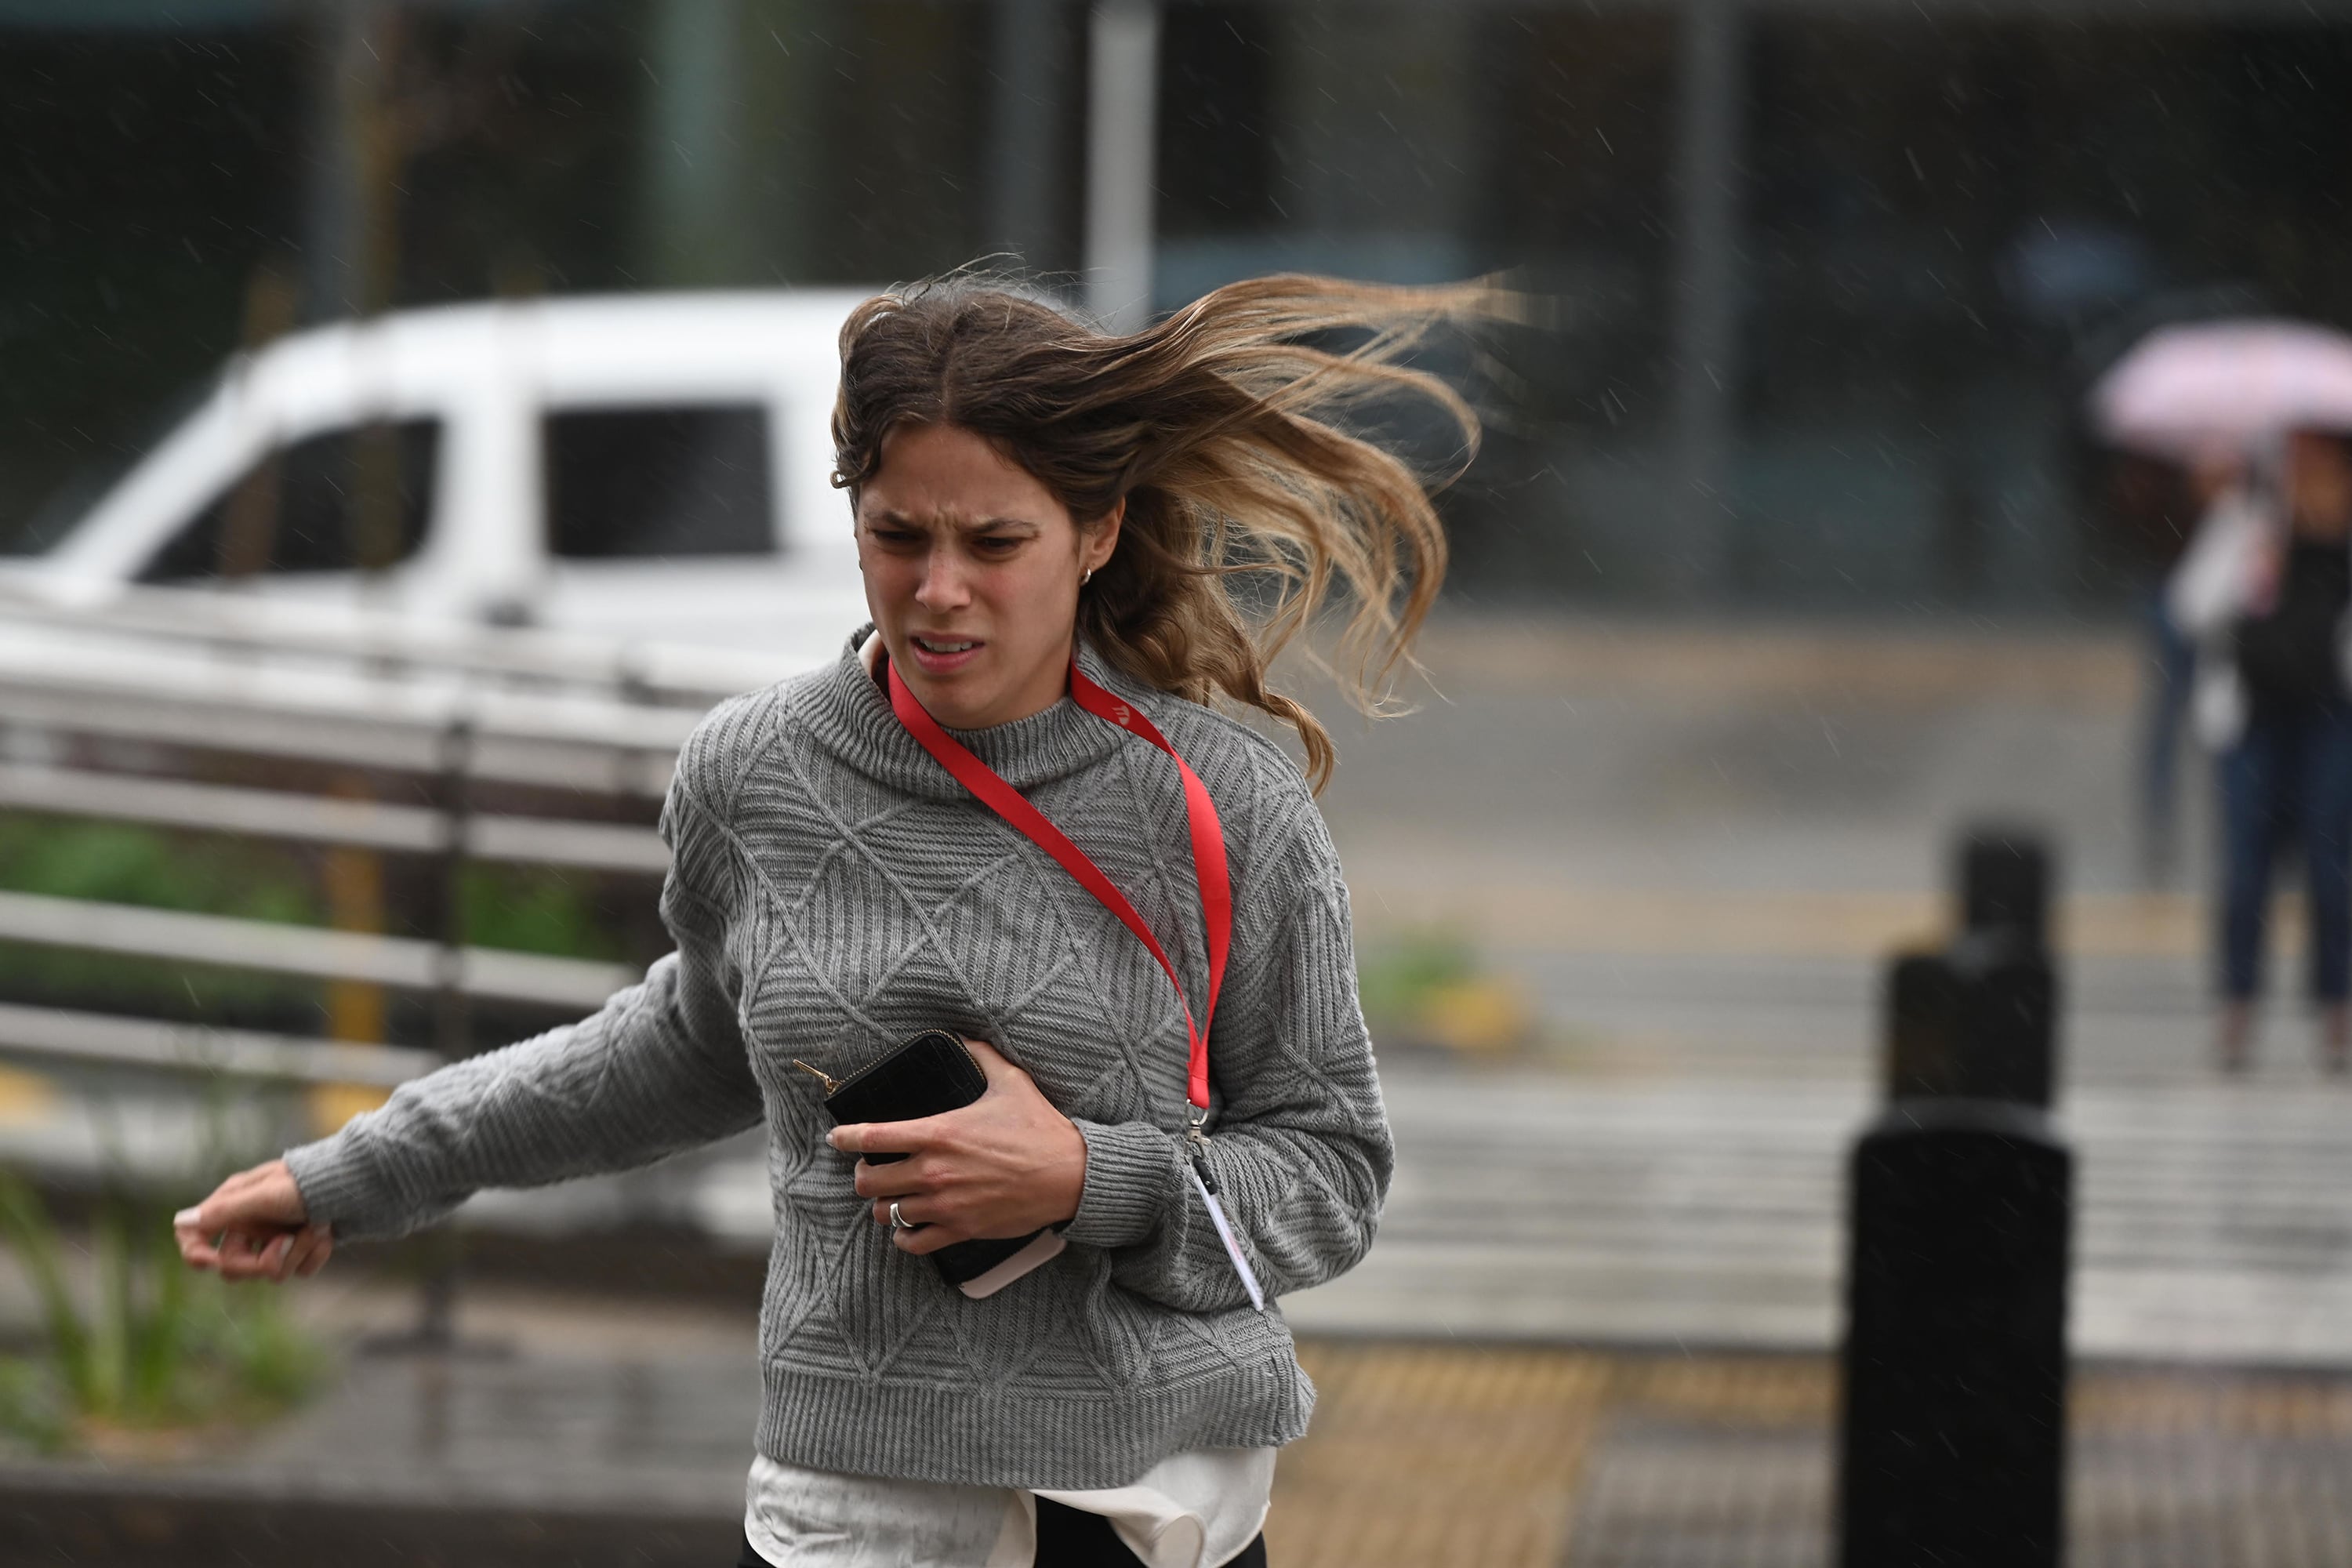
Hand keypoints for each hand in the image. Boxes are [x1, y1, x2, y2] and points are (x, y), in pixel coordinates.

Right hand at [173, 1159, 333, 1282]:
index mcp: (234, 1204)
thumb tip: (181, 1221)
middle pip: (232, 1267)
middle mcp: (251, 1223)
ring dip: (297, 1253)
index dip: (197, 1254)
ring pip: (269, 1273)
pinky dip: (314, 1256)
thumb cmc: (309, 1182)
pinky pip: (298, 1271)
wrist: (358, 1182)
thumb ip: (225, 1211)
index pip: (195, 1236)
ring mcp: (275, 1238)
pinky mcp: (301, 1248)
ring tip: (317, 1228)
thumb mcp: (266, 1195)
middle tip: (287, 1242)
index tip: (211, 1262)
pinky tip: (327, 1235)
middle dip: (262, 1261)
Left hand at [831, 1040, 1086, 1254]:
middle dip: (862, 1174)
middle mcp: (934, 1171)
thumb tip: (963, 1035)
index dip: (846, 1137)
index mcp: (938, 1133)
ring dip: (883, 1204)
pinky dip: (903, 1236)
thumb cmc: (1040, 1128)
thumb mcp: (1010, 1082)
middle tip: (869, 1169)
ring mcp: (945, 1204)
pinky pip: (913, 1242)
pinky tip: (906, 1227)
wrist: (1070, 1175)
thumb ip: (981, 1055)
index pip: (872, 1137)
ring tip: (889, 1197)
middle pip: (869, 1181)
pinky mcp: (960, 1229)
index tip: (838, 1137)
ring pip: (887, 1213)